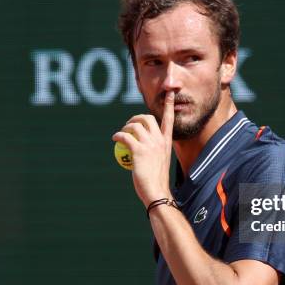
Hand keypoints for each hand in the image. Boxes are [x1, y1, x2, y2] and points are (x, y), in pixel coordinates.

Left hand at [112, 91, 174, 206]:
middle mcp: (160, 140)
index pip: (169, 119)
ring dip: (125, 127)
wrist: (157, 192)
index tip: (170, 93)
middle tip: (129, 125)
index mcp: (167, 142)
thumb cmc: (156, 182)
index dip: (169, 104)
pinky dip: (118, 136)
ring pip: (135, 126)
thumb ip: (153, 152)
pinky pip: (125, 137)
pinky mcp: (139, 150)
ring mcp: (150, 144)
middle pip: (148, 118)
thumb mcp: (159, 163)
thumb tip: (143, 148)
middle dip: (136, 117)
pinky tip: (114, 139)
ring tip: (120, 134)